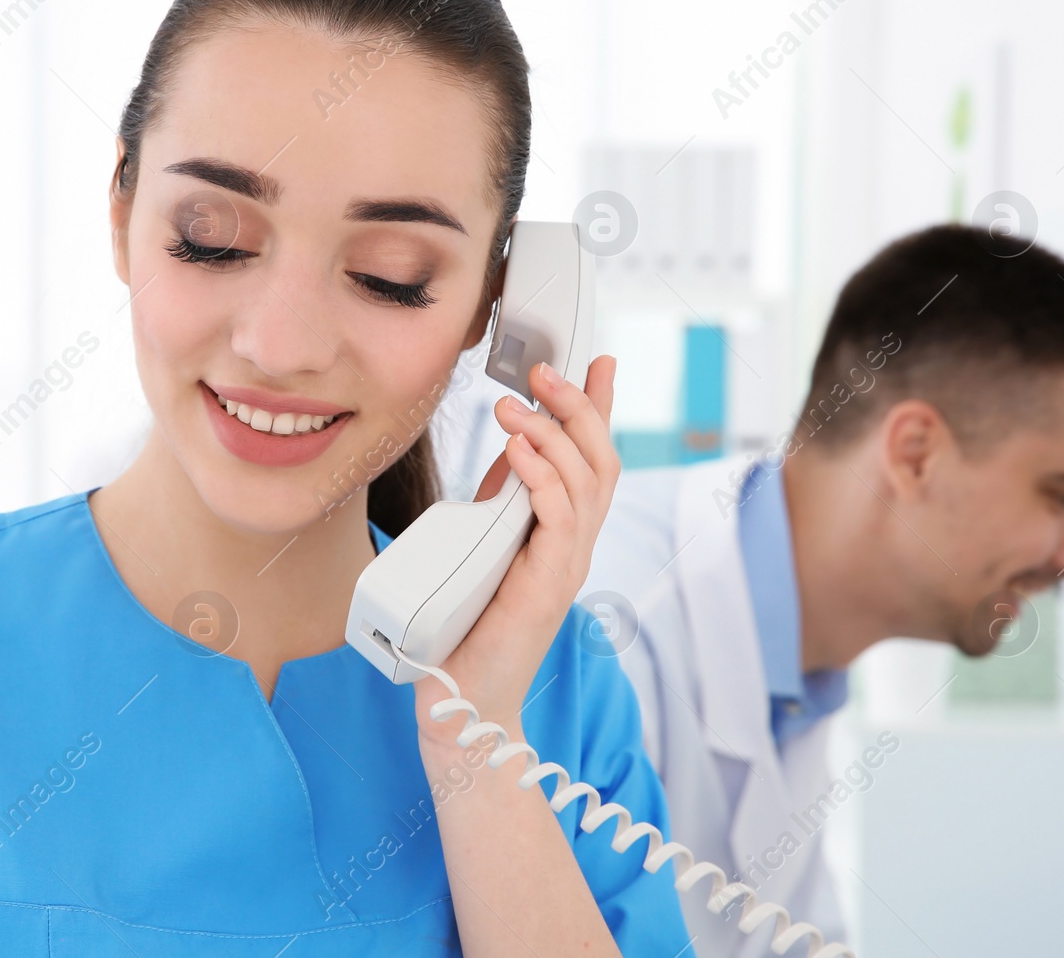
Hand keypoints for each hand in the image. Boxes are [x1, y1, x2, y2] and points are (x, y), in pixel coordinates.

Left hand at [414, 354, 619, 752]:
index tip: (600, 362)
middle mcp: (575, 547)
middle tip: (544, 373)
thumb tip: (507, 450)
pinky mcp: (547, 588)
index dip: (600, 410)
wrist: (461, 701)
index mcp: (564, 533)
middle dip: (578, 408)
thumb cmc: (469, 628)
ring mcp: (566, 568)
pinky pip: (560, 522)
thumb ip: (503, 501)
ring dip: (552, 435)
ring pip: (586, 484)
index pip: (595, 460)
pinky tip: (519, 453)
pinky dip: (543, 480)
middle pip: (602, 462)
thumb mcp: (486, 543)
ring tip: (516, 407)